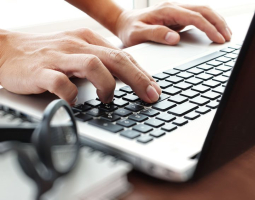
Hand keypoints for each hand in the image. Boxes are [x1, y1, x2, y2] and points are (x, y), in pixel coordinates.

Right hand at [0, 28, 160, 103]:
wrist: (7, 51)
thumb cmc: (47, 55)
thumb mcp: (78, 52)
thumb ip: (100, 63)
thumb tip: (125, 80)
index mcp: (88, 40)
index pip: (123, 55)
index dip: (142, 73)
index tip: (154, 89)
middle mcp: (77, 45)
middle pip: (115, 58)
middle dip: (138, 79)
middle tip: (150, 96)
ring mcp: (59, 57)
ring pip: (92, 65)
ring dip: (107, 85)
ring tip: (108, 99)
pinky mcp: (40, 70)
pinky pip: (60, 82)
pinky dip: (71, 94)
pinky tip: (75, 103)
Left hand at [115, 2, 231, 46]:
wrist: (123, 22)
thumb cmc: (130, 29)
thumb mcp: (138, 34)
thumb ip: (155, 34)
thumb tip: (175, 38)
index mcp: (167, 11)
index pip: (195, 17)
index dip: (209, 28)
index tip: (219, 39)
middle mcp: (174, 8)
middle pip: (204, 10)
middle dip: (218, 23)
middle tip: (228, 38)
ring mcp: (176, 12)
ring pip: (203, 11)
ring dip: (217, 21)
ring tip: (226, 34)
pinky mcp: (177, 17)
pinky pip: (198, 17)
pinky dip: (209, 23)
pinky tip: (214, 31)